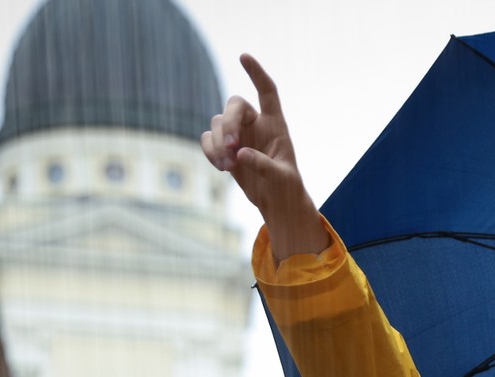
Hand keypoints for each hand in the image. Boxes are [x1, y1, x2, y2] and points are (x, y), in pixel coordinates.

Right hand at [201, 54, 327, 261]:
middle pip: (234, 105)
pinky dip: (210, 151)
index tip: (243, 57)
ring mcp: (238, 135)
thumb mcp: (282, 178)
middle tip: (231, 148)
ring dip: (218, 143)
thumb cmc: (286, 188)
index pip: (266, 91)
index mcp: (275, 124)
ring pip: (217, 123)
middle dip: (228, 123)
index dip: (256, 73)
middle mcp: (255, 124)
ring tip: (229, 165)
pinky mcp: (224, 149)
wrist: (276, 202)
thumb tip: (240, 154)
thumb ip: (264, 165)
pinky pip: (207, 139)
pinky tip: (221, 167)